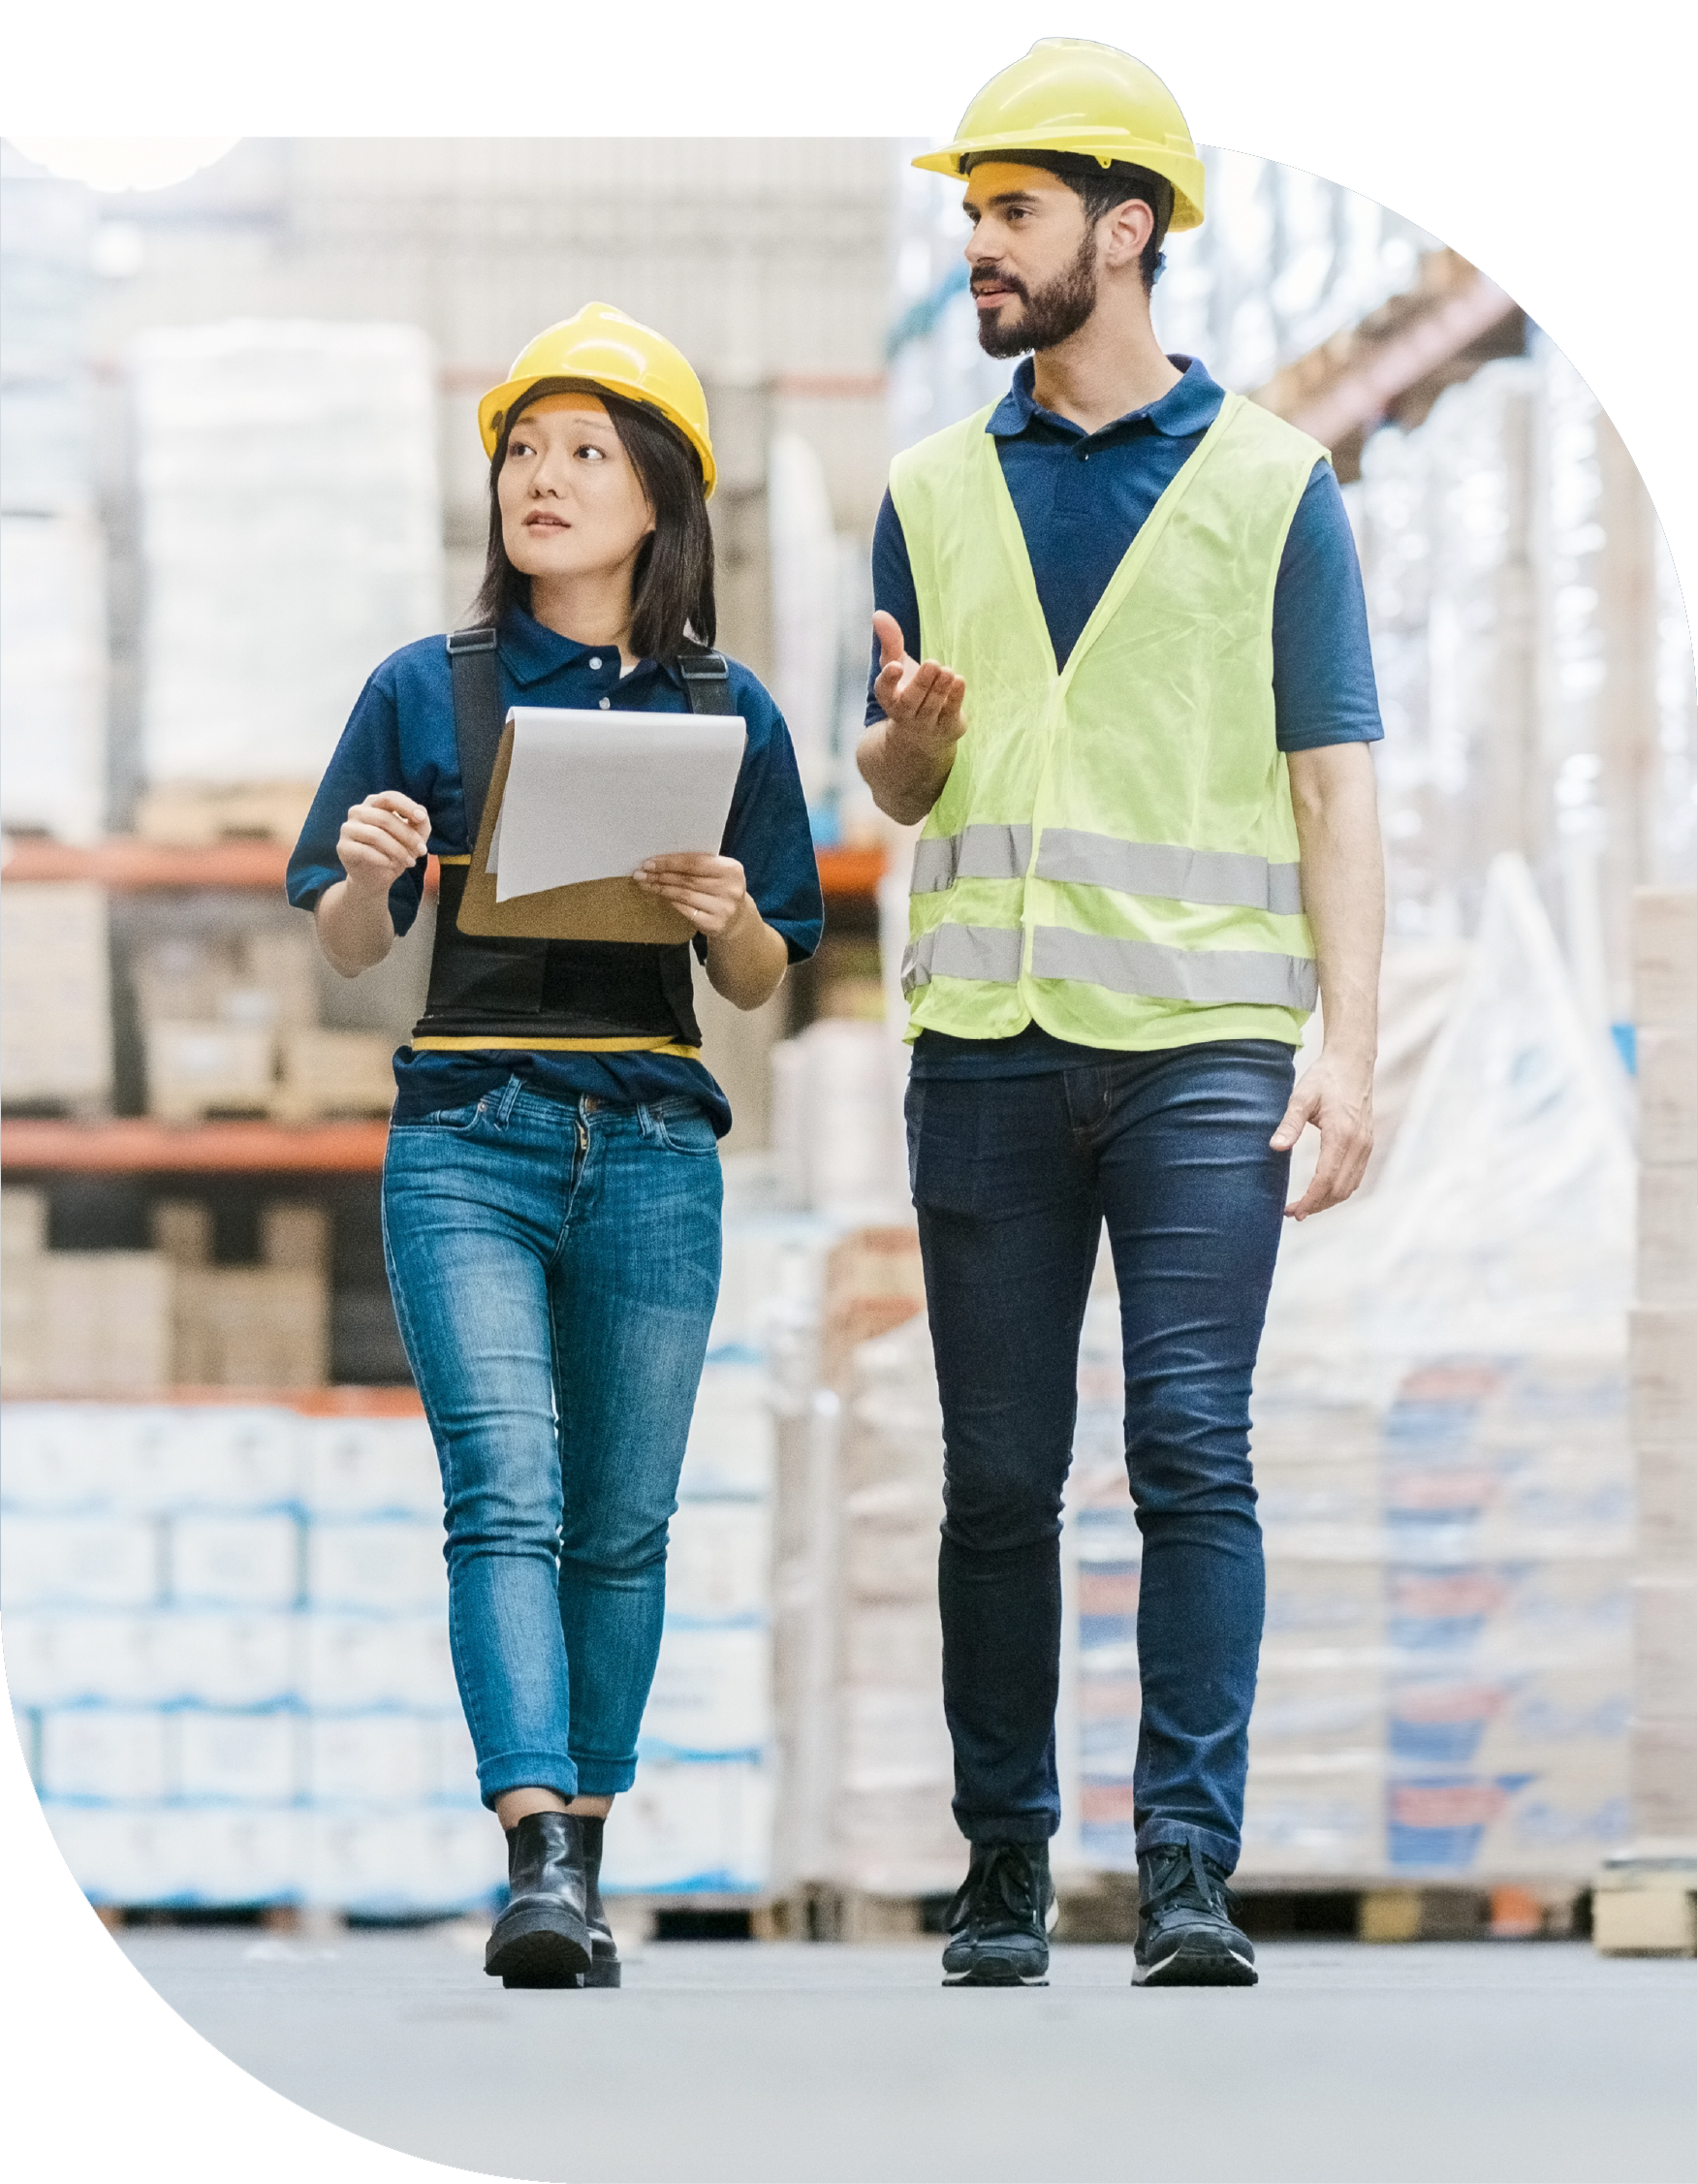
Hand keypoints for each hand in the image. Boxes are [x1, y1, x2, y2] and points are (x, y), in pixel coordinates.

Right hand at [337, 791, 429, 898]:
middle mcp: (358, 811)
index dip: (406, 806)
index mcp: (374, 803)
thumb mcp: (413, 836)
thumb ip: (420, 822)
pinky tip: (392, 865)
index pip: (389, 797)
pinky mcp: (343, 847)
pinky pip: (364, 851)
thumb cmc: (395, 851)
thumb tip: (421, 814)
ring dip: (398, 850)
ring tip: (410, 862)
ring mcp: (348, 828)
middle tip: (421, 851)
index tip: (421, 818)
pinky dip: (383, 859)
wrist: (375, 877)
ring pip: (376, 835)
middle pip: (385, 818)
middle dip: (407, 835)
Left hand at [634, 852, 754, 939]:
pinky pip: (685, 910)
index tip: (649, 862)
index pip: (695, 862)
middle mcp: (730, 889)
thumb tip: (660, 860)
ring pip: (684, 895)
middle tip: (641, 873)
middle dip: (661, 875)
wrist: (736, 918)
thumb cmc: (720, 889)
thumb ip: (698, 865)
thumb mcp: (718, 873)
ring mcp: (723, 908)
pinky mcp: (714, 924)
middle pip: (687, 879)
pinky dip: (671, 901)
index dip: (670, 862)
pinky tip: (660, 896)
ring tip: (646, 883)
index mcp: (731, 870)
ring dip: (661, 888)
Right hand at [871, 609, 966, 753]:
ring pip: (932, 707)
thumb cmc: (906, 692)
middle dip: (921, 683)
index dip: (889, 679)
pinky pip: (951, 713)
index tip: (895, 666)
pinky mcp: (947, 727)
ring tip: (947, 671)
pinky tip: (959, 681)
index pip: (884, 691)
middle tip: (932, 663)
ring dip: (939, 689)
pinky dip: (955, 698)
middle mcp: (906, 714)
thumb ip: (890, 641)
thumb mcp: (896, 665)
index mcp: (889, 698)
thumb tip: (878, 614)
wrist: (922, 736)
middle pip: (911, 701)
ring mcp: (927, 724)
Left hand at [1271, 1050, 1374, 1219]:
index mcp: (1342, 1135)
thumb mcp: (1301, 1097)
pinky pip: (1356, 1176)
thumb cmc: (1324, 1078)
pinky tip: (1322, 1191)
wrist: (1352, 1063)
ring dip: (1328, 1200)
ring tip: (1305, 1206)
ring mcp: (1366, 1145)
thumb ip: (1289, 1124)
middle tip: (1292, 1213)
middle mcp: (1359, 1144)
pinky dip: (1340, 1189)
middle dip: (1317, 1205)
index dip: (1310, 1200)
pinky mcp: (1368, 1144)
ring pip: (1350, 1186)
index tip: (1293, 1212)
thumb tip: (1276, 1147)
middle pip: (1340, 1189)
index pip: (1326, 1179)